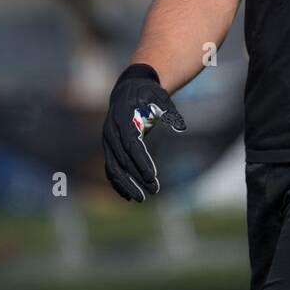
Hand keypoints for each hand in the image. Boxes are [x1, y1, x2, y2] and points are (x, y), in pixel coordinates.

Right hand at [102, 63, 185, 201]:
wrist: (128, 90)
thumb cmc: (147, 94)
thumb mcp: (160, 96)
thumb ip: (169, 111)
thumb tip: (181, 127)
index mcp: (122, 118)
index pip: (131, 143)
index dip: (141, 160)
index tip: (152, 176)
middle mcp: (111, 131)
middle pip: (122, 159)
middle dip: (137, 176)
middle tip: (154, 190)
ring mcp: (108, 141)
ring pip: (113, 168)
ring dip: (127, 185)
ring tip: (142, 199)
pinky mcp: (109, 149)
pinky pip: (110, 169)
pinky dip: (118, 183)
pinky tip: (129, 196)